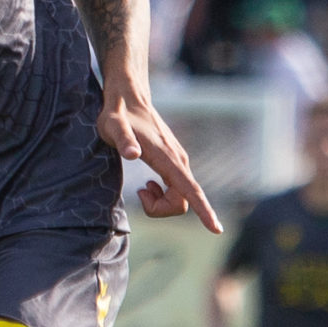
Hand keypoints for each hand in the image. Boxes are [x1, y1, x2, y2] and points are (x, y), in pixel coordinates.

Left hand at [98, 75, 221, 232]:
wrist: (129, 97)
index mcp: (168, 158)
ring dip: (159, 203)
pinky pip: (176, 191)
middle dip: (160, 209)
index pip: (190, 190)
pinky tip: (146, 185)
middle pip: (182, 203)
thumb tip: (132, 154)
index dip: (204, 211)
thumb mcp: (111, 126)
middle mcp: (179, 161)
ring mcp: (178, 162)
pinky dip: (161, 197)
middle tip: (139, 191)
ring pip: (180, 198)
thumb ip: (122, 139)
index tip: (216, 230)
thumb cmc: (117, 113)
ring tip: (141, 187)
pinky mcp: (174, 164)